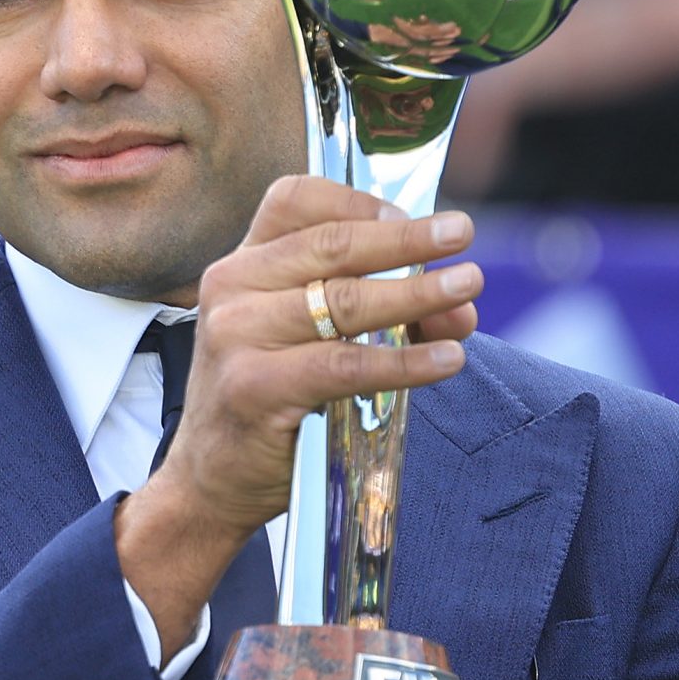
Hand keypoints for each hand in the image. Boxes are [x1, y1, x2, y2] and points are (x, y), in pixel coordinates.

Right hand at [115, 176, 482, 647]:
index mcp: (241, 263)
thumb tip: (461, 303)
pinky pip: (345, 365)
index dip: (360, 201)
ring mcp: (236, 336)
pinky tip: (446, 360)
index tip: (414, 213)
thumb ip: (378, 311)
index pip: (294, 199)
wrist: (212, 480)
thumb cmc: (271, 402)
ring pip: (344, 302)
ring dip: (417, 294)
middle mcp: (231, 287)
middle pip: (332, 244)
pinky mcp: (254, 388)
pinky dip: (404, 361)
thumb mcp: (310, 339)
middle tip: (462, 233)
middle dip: (406, 240)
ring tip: (467, 290)